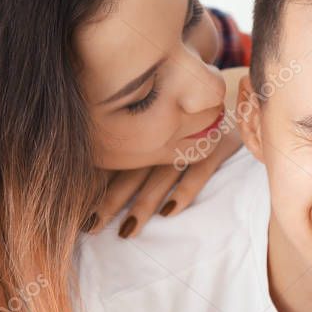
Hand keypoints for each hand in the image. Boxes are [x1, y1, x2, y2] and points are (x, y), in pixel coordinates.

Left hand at [90, 68, 246, 238]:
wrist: (230, 82)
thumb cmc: (192, 105)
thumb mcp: (162, 117)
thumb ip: (134, 139)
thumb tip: (94, 171)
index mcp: (149, 128)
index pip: (118, 160)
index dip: (97, 185)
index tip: (80, 212)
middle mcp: (168, 131)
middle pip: (133, 170)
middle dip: (111, 200)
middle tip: (92, 226)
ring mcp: (195, 135)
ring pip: (161, 173)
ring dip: (144, 204)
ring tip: (127, 229)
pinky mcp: (221, 140)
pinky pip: (200, 168)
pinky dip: (184, 190)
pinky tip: (169, 212)